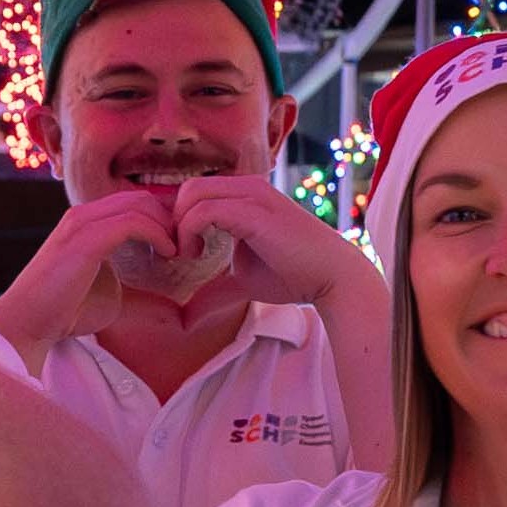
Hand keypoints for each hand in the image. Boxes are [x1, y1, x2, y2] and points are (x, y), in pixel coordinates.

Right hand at [0, 191, 182, 366]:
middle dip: (172, 219)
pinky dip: (157, 234)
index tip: (183, 246)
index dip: (165, 220)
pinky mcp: (85, 239)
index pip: (136, 203)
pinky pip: (132, 222)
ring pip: (140, 204)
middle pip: (142, 198)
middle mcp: (84, 215)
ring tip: (182, 251)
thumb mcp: (106, 284)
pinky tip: (167, 253)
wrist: (28, 324)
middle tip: (190, 246)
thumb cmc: (65, 311)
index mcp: (87, 222)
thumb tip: (156, 271)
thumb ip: (126, 268)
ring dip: (169, 226)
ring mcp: (82, 223)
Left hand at [171, 175, 378, 307]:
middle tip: (179, 254)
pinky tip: (198, 255)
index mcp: (244, 196)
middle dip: (173, 221)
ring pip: (192, 194)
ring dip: (179, 227)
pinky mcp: (253, 211)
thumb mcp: (243, 281)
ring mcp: (252, 195)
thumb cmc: (293, 275)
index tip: (179, 253)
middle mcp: (247, 187)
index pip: (195, 193)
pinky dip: (189, 232)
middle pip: (188, 188)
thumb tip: (185, 318)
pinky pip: (205, 210)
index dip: (178, 222)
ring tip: (189, 256)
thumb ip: (214, 290)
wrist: (332, 277)